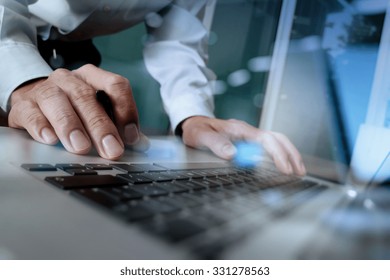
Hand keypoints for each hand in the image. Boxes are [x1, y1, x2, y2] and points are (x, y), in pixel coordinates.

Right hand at [8, 64, 148, 159]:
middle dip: (101, 126)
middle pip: (87, 97)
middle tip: (112, 150)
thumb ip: (119, 125)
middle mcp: (70, 79)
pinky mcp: (24, 105)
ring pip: (58, 102)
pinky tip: (50, 139)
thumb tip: (141, 144)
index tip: (132, 137)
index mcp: (93, 78)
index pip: (116, 86)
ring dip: (71, 126)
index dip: (127, 111)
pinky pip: (32, 113)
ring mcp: (45, 89)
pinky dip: (41, 126)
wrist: (34, 100)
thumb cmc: (73, 108)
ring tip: (81, 147)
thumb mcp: (97, 111)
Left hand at [181, 116, 305, 175]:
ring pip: (276, 141)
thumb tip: (233, 154)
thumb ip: (215, 143)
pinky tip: (284, 165)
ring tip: (298, 170)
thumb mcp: (201, 136)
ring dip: (289, 154)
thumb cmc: (197, 129)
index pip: (266, 140)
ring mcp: (249, 136)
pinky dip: (280, 155)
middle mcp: (248, 131)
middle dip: (291, 154)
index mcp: (240, 129)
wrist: (194, 123)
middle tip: (299, 172)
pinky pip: (269, 146)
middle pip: (277, 138)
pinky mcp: (248, 141)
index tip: (284, 169)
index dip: (277, 154)